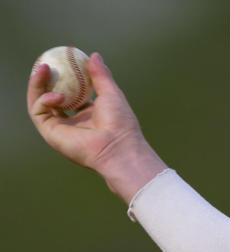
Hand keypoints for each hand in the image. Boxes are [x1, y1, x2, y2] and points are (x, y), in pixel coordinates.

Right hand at [28, 51, 166, 203]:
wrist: (118, 147)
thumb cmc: (120, 123)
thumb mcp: (111, 93)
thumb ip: (101, 75)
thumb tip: (94, 55)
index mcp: (88, 114)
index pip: (70, 93)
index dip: (63, 78)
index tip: (60, 61)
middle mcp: (73, 122)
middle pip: (51, 97)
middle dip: (45, 79)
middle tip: (44, 63)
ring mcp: (61, 128)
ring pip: (40, 102)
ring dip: (38, 84)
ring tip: (43, 69)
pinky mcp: (51, 134)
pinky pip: (38, 111)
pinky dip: (44, 99)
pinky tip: (58, 96)